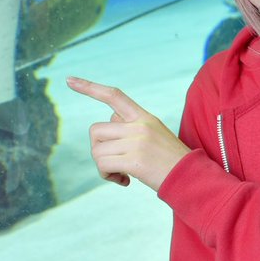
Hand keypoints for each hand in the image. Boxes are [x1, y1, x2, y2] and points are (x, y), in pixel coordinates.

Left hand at [65, 76, 190, 190]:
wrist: (190, 177)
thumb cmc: (169, 160)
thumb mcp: (153, 134)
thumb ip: (130, 127)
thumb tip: (105, 129)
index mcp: (143, 117)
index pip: (113, 95)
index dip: (89, 87)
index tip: (69, 79)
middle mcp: (139, 126)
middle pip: (96, 130)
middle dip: (98, 148)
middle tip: (114, 162)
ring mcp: (137, 142)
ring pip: (96, 150)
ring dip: (103, 166)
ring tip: (120, 173)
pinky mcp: (134, 161)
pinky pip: (103, 166)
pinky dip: (108, 176)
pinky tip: (124, 181)